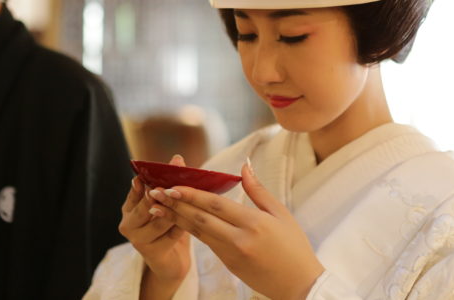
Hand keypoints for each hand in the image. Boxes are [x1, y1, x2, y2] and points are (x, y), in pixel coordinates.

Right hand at [118, 155, 190, 290]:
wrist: (172, 260)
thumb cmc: (169, 226)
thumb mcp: (167, 202)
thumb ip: (170, 181)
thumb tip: (177, 158)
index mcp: (129, 207)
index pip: (135, 190)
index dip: (144, 180)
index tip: (150, 173)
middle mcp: (128, 223)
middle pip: (143, 205)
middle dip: (157, 195)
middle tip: (167, 186)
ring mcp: (138, 239)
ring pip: (158, 220)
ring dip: (174, 210)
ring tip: (188, 201)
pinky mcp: (152, 252)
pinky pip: (171, 234)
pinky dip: (182, 225)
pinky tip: (192, 221)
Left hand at [149, 162, 324, 299]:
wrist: (298, 285)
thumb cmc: (294, 246)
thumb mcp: (281, 214)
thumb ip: (258, 191)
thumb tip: (243, 167)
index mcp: (253, 223)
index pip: (215, 205)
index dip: (191, 194)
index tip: (172, 185)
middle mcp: (238, 239)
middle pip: (200, 218)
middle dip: (175, 204)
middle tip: (155, 193)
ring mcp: (231, 254)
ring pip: (199, 232)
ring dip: (176, 218)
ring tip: (157, 207)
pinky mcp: (228, 264)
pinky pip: (206, 242)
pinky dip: (190, 230)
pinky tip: (179, 221)